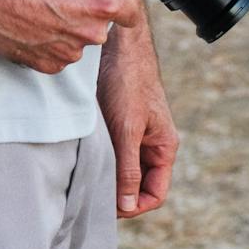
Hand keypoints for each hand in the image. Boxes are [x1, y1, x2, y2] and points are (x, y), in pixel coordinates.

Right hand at [0, 0, 137, 73]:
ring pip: (81, 39)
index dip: (123, 0)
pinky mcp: (48, 64)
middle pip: (104, 23)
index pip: (132, 13)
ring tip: (50, 2)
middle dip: (90, 8)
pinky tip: (38, 21)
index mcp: (102, 3)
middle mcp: (90, 33)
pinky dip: (53, 41)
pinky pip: (60, 55)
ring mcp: (69, 52)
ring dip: (71, 25)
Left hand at [97, 10, 178, 218]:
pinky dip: (101, 156)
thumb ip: (128, 168)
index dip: (134, 206)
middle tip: (92, 192)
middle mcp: (152, 142)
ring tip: (87, 174)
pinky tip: (85, 154)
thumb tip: (127, 206)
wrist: (118, 41)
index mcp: (164, 147)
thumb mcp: (127, 129)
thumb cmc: (128, 80)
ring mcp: (136, 132)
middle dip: (119, 193)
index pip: (154, 194)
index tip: (108, 205)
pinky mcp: (120, 121)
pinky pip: (113, 149)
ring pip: (124, 167)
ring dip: (108, 174)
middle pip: (138, 184)